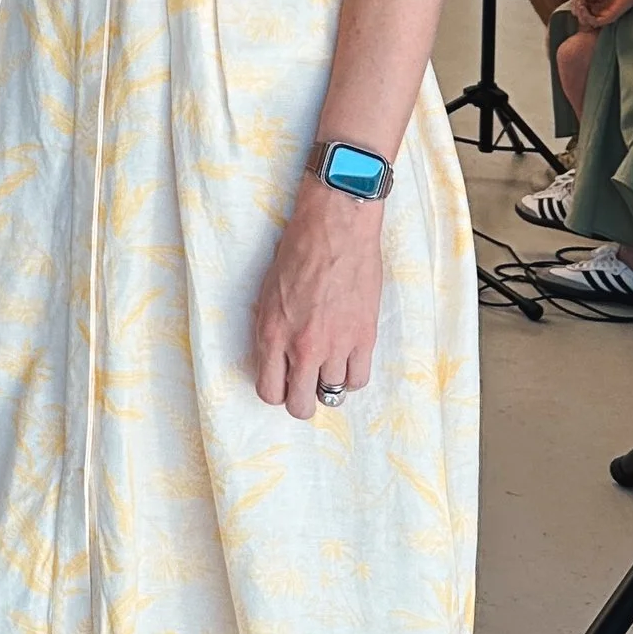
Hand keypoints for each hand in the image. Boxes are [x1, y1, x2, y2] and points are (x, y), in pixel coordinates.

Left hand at [250, 187, 382, 419]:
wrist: (335, 228)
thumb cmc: (297, 251)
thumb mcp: (267, 293)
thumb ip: (271, 331)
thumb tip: (276, 359)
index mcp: (272, 334)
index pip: (269, 391)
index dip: (276, 391)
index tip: (283, 382)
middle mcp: (302, 347)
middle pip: (301, 405)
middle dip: (301, 400)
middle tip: (305, 385)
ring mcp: (336, 345)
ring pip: (332, 394)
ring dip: (328, 383)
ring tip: (328, 363)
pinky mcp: (364, 338)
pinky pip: (358, 379)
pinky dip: (352, 375)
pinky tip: (347, 360)